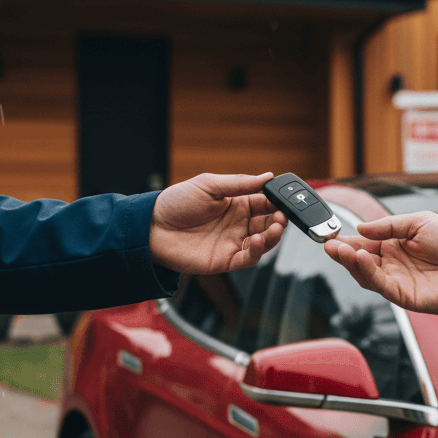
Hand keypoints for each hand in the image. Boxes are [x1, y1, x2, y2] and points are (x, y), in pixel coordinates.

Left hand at [149, 173, 285, 273]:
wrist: (152, 227)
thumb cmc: (176, 203)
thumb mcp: (209, 184)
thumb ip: (240, 183)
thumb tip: (268, 177)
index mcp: (236, 203)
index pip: (265, 202)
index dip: (277, 201)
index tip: (285, 199)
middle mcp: (238, 224)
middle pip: (269, 223)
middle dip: (279, 220)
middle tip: (282, 215)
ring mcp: (232, 242)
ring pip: (264, 242)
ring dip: (274, 235)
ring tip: (275, 227)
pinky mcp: (225, 260)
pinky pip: (248, 258)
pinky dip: (258, 251)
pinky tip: (258, 240)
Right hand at [324, 211, 437, 313]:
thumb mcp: (419, 222)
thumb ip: (388, 226)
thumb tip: (361, 228)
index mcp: (395, 245)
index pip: (364, 243)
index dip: (347, 240)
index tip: (331, 234)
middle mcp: (393, 264)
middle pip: (359, 261)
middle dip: (343, 253)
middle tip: (330, 244)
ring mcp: (397, 280)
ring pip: (365, 275)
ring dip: (351, 262)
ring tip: (342, 250)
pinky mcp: (403, 296)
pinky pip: (380, 285)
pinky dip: (368, 272)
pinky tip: (362, 259)